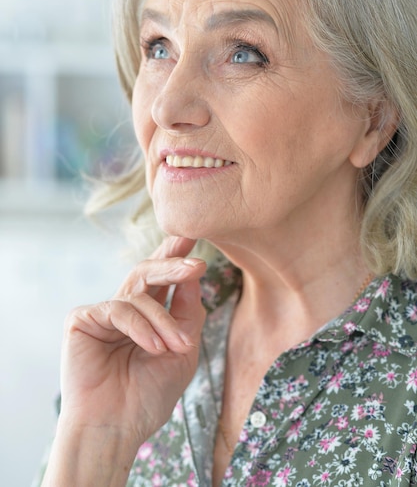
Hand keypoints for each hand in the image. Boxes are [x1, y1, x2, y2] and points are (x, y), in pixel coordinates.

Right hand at [58, 236, 205, 444]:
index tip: (191, 235)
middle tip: (196, 262)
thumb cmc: (149, 395)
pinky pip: (118, 309)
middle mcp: (124, 309)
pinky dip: (141, 327)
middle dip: (173, 264)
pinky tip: (154, 347)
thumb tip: (193, 273)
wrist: (116, 430)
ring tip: (178, 346)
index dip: (174, 255)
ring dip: (164, 318)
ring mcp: (102, 313)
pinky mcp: (82, 320)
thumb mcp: (183, 351)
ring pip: (138, 291)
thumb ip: (188, 312)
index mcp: (147, 316)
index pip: (161, 278)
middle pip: (148, 272)